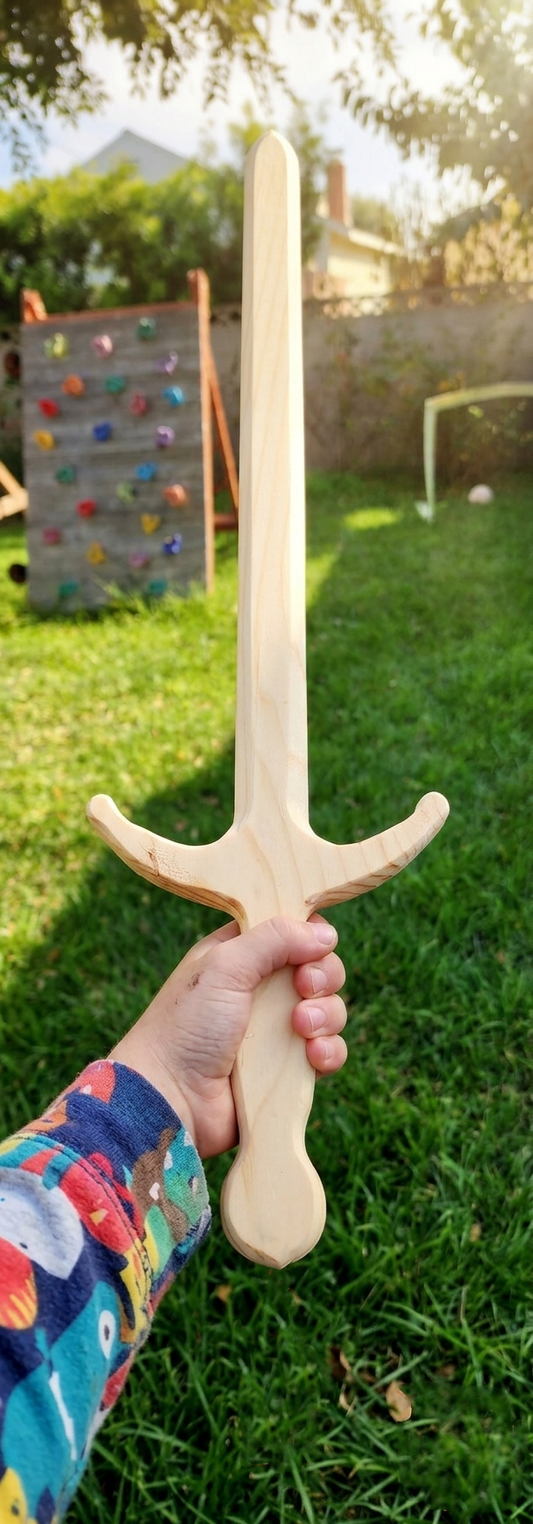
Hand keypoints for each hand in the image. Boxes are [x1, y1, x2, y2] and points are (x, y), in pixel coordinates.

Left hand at [110, 915, 346, 1157]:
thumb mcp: (225, 966)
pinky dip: (329, 1051)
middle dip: (323, 976)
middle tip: (304, 987)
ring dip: (326, 1015)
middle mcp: (261, 989)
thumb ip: (275, 939)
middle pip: (319, 968)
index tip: (311, 947)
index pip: (291, 932)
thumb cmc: (187, 1026)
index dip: (309, 936)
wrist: (172, 1098)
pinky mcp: (287, 1068)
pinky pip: (328, 1051)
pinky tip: (312, 1056)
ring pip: (328, 1010)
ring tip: (301, 1027)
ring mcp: (276, 1030)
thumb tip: (326, 934)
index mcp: (241, 956)